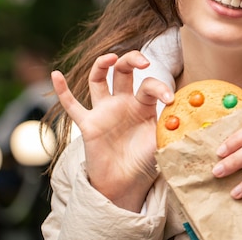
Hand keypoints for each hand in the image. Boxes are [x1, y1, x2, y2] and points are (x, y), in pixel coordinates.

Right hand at [51, 51, 173, 211]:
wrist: (126, 185)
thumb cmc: (145, 162)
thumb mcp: (162, 141)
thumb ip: (170, 127)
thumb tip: (185, 115)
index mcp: (143, 105)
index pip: (149, 85)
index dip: (160, 88)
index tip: (170, 100)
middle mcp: (123, 103)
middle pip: (123, 71)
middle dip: (132, 60)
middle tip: (144, 62)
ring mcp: (104, 111)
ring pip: (99, 79)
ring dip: (102, 64)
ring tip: (111, 57)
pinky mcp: (88, 125)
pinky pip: (72, 106)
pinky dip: (62, 91)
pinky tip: (56, 74)